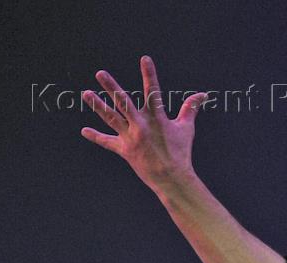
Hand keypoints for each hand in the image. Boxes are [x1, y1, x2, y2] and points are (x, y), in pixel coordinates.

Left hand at [80, 56, 207, 190]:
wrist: (171, 178)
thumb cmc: (181, 152)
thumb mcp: (186, 128)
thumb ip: (190, 108)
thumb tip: (203, 94)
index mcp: (157, 118)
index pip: (153, 92)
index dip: (150, 74)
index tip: (145, 59)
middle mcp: (142, 126)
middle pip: (124, 103)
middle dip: (112, 87)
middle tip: (100, 73)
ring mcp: (131, 137)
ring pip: (111, 118)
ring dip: (98, 106)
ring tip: (86, 93)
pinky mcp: (125, 150)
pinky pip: (108, 142)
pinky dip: (96, 137)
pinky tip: (84, 131)